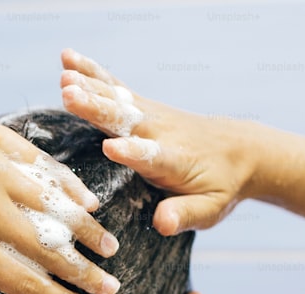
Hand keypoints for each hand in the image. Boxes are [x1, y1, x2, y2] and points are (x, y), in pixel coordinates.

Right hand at [60, 48, 255, 235]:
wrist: (241, 150)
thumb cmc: (220, 187)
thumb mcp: (210, 210)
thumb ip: (185, 214)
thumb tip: (162, 224)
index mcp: (175, 161)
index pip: (153, 156)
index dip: (133, 153)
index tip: (111, 149)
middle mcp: (160, 132)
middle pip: (125, 120)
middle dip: (97, 108)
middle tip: (69, 95)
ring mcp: (151, 115)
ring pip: (116, 99)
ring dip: (89, 86)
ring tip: (63, 75)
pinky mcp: (143, 107)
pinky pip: (113, 87)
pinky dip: (91, 72)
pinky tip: (67, 59)